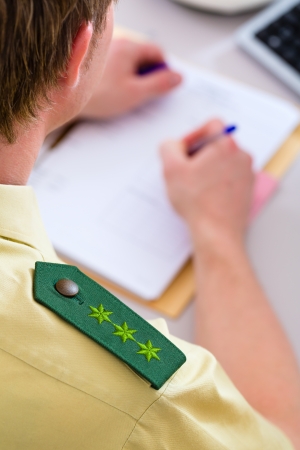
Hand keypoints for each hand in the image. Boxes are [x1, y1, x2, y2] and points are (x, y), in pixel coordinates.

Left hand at [79, 38, 181, 118]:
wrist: (64, 98)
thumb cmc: (97, 96)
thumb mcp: (134, 93)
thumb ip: (158, 84)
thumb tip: (177, 78)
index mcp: (129, 47)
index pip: (157, 52)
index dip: (164, 69)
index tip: (161, 85)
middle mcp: (116, 43)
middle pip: (142, 56)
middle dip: (146, 74)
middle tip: (141, 93)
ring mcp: (104, 50)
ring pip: (127, 61)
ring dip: (131, 76)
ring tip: (122, 93)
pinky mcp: (94, 60)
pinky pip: (114, 65)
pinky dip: (117, 76)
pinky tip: (109, 90)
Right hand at [160, 120, 253, 248]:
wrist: (216, 232)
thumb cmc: (197, 203)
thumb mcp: (171, 169)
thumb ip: (168, 147)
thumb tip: (173, 145)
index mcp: (227, 145)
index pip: (210, 125)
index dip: (193, 136)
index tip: (183, 151)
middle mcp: (242, 157)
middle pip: (217, 144)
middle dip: (199, 155)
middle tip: (185, 171)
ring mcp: (247, 174)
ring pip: (223, 162)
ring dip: (207, 169)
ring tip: (194, 187)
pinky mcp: (246, 190)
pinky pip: (229, 178)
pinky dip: (216, 182)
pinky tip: (204, 196)